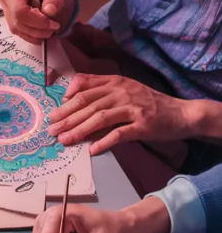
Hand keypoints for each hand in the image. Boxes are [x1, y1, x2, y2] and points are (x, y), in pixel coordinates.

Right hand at [0, 0, 74, 42]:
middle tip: (54, 28)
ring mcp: (7, 9)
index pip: (20, 10)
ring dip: (35, 34)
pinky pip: (19, 32)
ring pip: (17, 29)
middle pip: (17, 22)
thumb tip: (49, 12)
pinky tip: (43, 32)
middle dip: (38, 29)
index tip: (54, 24)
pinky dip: (32, 35)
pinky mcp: (11, 17)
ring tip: (50, 30)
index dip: (37, 21)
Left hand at [48, 74, 196, 154]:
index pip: (85, 88)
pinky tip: (92, 150)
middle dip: (66, 118)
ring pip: (100, 118)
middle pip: (88, 104)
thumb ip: (101, 92)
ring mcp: (133, 107)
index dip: (66, 101)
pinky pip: (119, 133)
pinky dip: (104, 142)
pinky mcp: (143, 124)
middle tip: (51, 131)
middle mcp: (122, 91)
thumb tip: (72, 100)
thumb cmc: (149, 105)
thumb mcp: (125, 91)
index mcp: (116, 82)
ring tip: (64, 141)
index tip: (54, 113)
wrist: (181, 113)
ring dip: (79, 130)